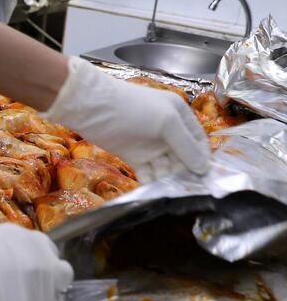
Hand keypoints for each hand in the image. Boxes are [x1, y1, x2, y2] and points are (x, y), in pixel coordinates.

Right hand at [0, 224, 72, 300]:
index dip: (38, 261)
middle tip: (27, 290)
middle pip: (62, 274)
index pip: (48, 250)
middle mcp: (39, 263)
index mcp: (24, 238)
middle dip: (49, 281)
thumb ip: (0, 246)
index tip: (26, 270)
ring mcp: (39, 295)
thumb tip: (4, 255)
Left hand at [44, 56, 210, 182]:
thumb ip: (186, 145)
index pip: (199, 141)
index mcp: (179, 116)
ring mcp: (150, 145)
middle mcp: (167, 131)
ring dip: (170, 179)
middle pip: (184, 157)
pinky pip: (148, 172)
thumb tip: (204, 167)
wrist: (92, 107)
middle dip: (187, 172)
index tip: (208, 177)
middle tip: (190, 191)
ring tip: (173, 193)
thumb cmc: (133, 108)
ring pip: (167, 167)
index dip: (203, 158)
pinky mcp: (134, 156)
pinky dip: (152, 181)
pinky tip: (155, 191)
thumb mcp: (166, 122)